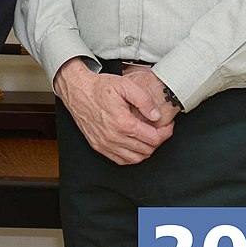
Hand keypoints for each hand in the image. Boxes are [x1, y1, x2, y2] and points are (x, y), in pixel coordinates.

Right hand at [54, 59, 173, 164]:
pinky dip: (132, 157)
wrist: (77, 90)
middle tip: (159, 130)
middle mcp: (114, 137)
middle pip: (147, 150)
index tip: (167, 126)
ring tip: (148, 137)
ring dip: (146, 150)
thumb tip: (156, 116)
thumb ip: (145, 101)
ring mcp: (105, 143)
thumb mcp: (125, 85)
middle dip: (158, 140)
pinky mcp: (98, 146)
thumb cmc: (99, 87)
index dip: (166, 133)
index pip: (154, 139)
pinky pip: (121, 161)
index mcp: (123, 123)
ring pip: (135, 159)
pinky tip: (135, 146)